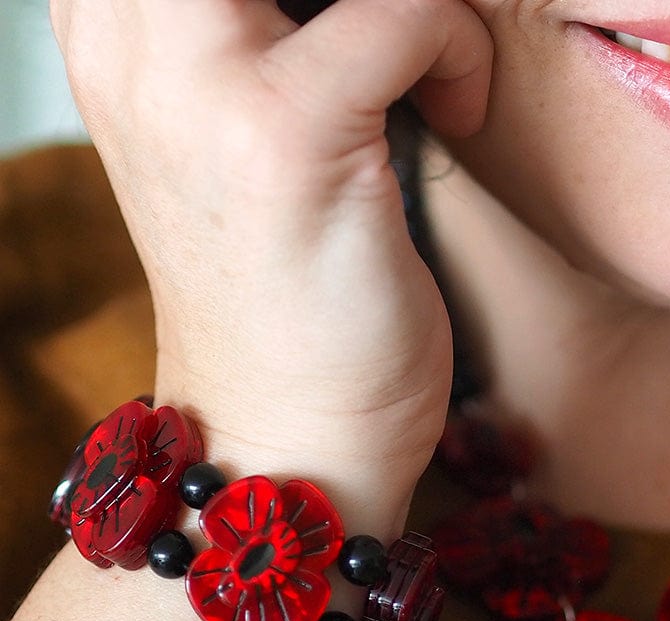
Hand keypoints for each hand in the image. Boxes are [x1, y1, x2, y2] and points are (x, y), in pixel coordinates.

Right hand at [50, 0, 492, 532]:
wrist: (286, 435)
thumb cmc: (285, 304)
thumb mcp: (241, 147)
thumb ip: (266, 43)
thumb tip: (354, 1)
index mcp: (115, 39)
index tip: (356, 21)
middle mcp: (135, 46)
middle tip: (397, 31)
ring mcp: (201, 88)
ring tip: (430, 55)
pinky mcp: (287, 140)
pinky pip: (403, 14)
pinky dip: (455, 48)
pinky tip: (460, 113)